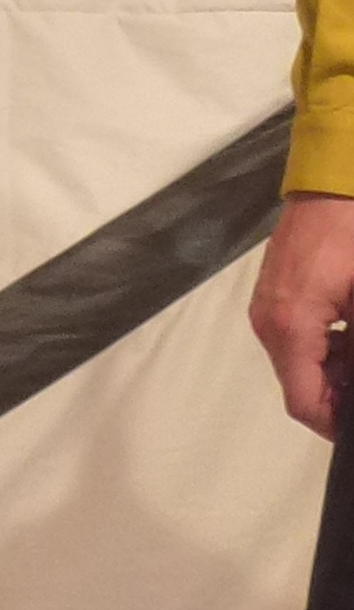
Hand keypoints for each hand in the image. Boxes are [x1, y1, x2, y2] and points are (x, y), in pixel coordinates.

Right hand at [254, 193, 353, 437]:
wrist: (331, 186)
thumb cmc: (353, 237)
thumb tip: (353, 380)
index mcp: (291, 328)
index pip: (304, 401)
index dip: (334, 423)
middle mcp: (268, 325)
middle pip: (298, 385)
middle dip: (337, 393)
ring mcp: (265, 310)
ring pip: (297, 363)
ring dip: (333, 369)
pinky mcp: (271, 297)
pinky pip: (294, 338)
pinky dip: (323, 346)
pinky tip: (349, 331)